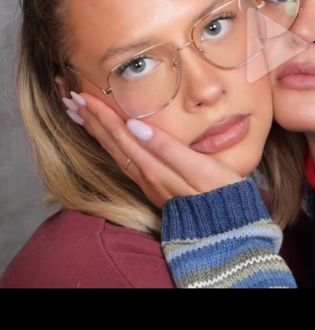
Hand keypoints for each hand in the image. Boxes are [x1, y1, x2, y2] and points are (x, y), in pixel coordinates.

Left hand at [62, 91, 241, 207]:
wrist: (228, 234)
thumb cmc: (222, 196)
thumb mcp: (201, 169)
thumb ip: (167, 148)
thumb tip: (134, 126)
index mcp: (155, 167)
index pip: (122, 134)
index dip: (102, 115)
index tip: (83, 95)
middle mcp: (146, 176)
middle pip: (113, 144)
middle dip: (92, 121)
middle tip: (71, 99)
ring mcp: (149, 184)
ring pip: (115, 154)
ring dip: (97, 133)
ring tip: (81, 116)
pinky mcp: (155, 189)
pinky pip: (124, 163)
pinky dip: (111, 147)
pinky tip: (109, 141)